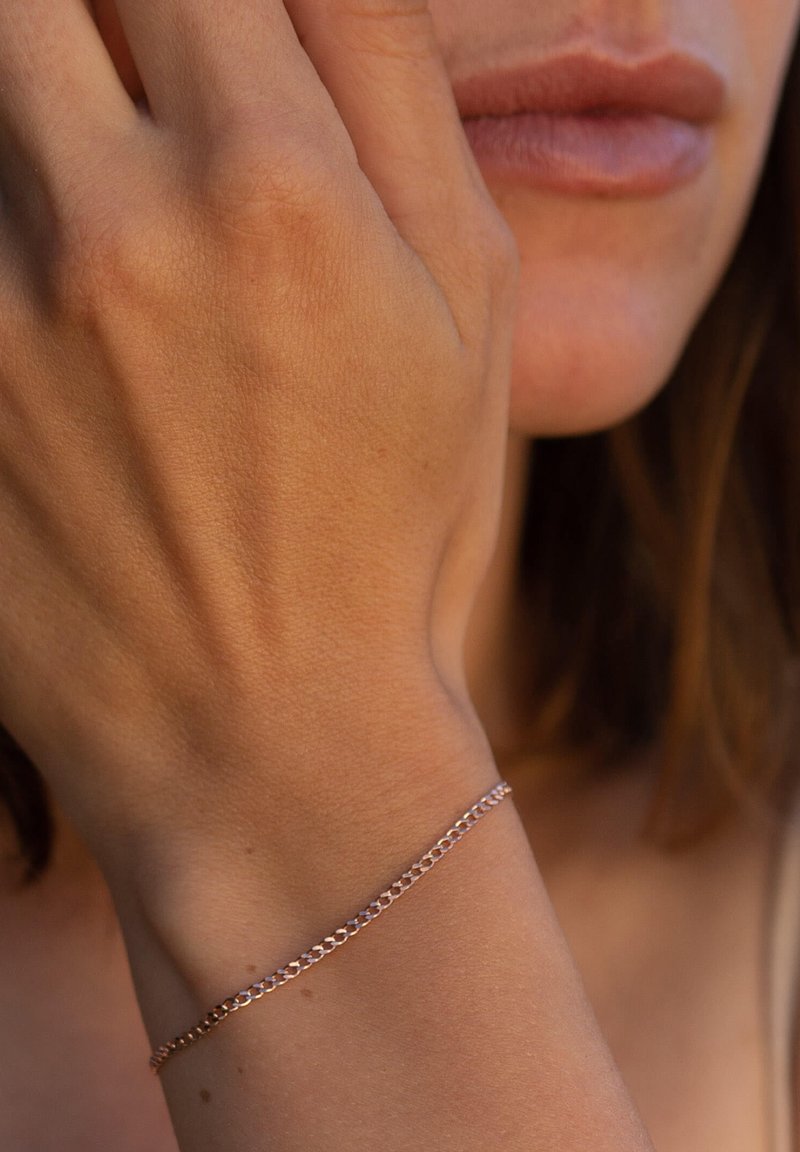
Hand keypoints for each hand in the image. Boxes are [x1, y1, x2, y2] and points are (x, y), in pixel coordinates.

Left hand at [0, 0, 517, 869]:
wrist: (267, 731)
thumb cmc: (392, 526)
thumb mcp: (469, 310)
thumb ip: (396, 96)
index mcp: (277, 189)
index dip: (198, 2)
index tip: (199, 49)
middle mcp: (115, 229)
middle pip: (34, 4)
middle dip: (82, 36)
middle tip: (121, 110)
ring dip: (33, 136)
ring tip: (108, 241)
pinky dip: (8, 249)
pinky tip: (72, 322)